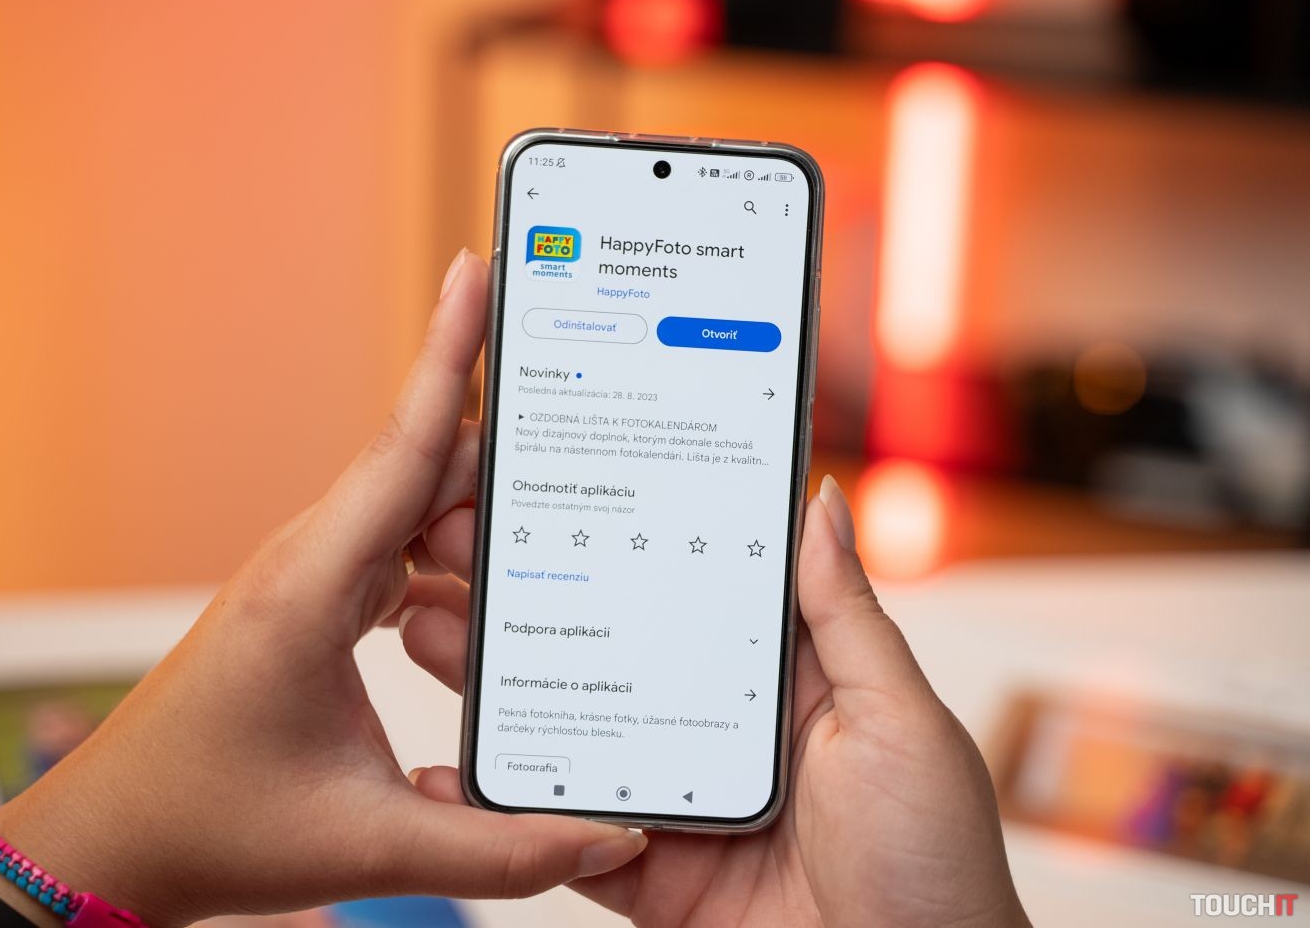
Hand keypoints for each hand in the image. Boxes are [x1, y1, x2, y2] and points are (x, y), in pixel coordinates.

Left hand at [0, 250, 646, 927]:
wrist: (117, 842)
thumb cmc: (213, 825)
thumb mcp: (367, 844)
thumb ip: (498, 843)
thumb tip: (607, 837)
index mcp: (311, 587)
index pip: (402, 445)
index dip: (448, 351)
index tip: (478, 267)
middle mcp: (312, 560)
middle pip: (429, 469)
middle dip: (510, 464)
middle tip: (593, 462)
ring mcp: (316, 576)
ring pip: (419, 508)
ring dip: (484, 520)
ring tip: (565, 536)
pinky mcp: (323, 602)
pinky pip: (404, 547)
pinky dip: (456, 556)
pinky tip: (500, 587)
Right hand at [402, 479, 1029, 926]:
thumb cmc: (936, 853)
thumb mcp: (896, 717)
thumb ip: (846, 615)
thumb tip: (821, 500)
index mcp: (783, 679)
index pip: (689, 589)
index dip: (622, 541)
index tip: (553, 490)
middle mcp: (721, 730)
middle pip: (612, 652)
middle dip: (534, 600)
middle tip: (454, 546)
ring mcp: (679, 803)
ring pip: (574, 734)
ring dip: (501, 688)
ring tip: (428, 627)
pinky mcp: (651, 875)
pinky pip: (567, 838)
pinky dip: (505, 811)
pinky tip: (450, 768)